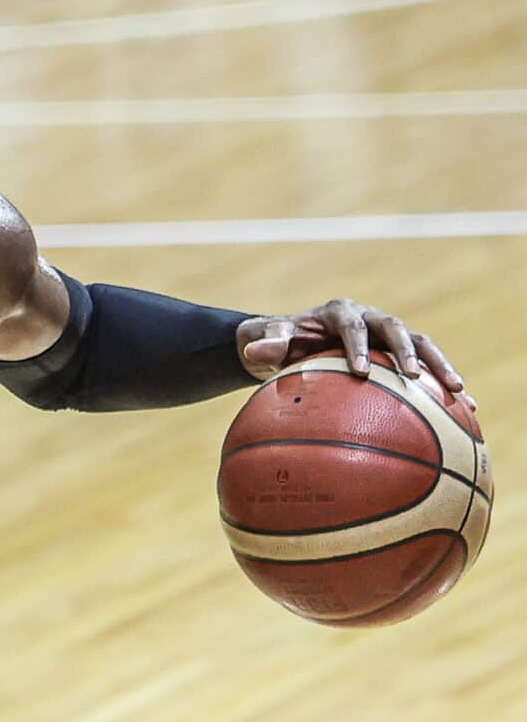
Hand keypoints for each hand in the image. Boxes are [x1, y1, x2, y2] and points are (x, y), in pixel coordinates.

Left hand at [239, 298, 472, 411]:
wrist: (288, 342)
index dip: (357, 346)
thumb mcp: (264, 340)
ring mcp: (386, 333)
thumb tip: (256, 350)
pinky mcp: (398, 350)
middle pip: (395, 328)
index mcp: (337, 312)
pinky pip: (425, 364)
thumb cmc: (275, 342)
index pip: (350, 326)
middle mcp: (368, 316)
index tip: (361, 371)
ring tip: (457, 392)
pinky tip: (465, 409)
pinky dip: (442, 383)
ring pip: (420, 343)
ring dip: (439, 366)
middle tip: (413, 376)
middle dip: (406, 351)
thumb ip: (265, 342)